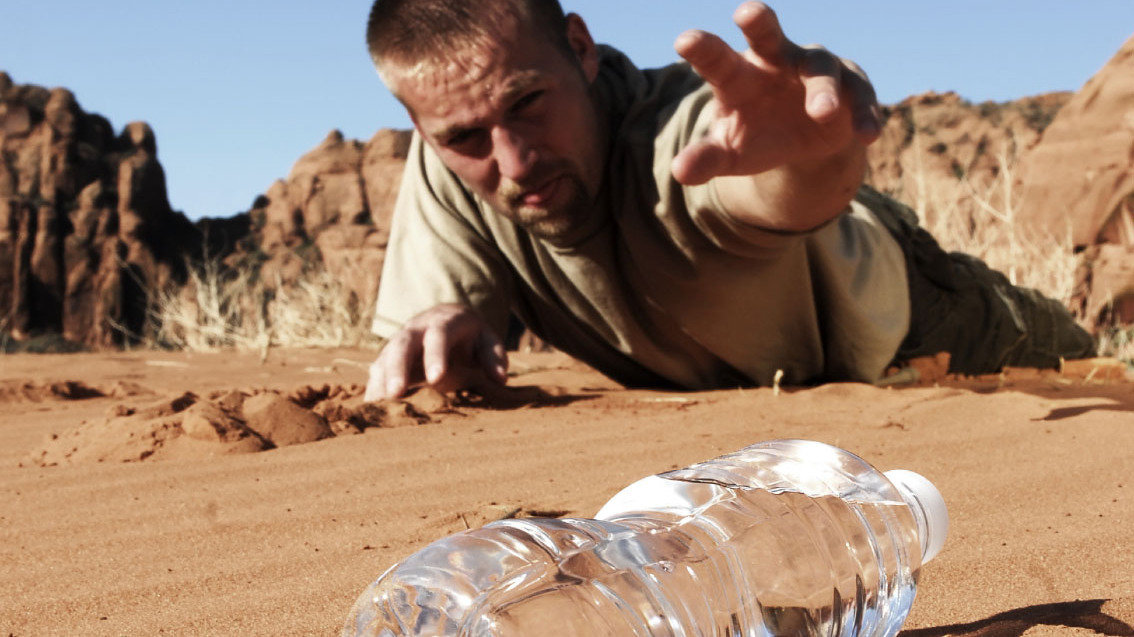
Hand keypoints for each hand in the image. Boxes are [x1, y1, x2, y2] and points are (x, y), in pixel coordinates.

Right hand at [365, 304, 507, 400]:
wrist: (447, 321)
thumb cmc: (471, 338)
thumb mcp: (487, 341)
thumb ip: (494, 357)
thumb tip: (500, 379)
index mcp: (443, 322)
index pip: (438, 335)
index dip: (436, 356)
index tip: (436, 379)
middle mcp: (416, 329)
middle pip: (402, 345)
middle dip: (398, 368)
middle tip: (396, 394)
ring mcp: (398, 342)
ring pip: (384, 357)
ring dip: (381, 381)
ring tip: (379, 407)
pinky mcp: (387, 357)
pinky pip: (376, 371)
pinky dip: (373, 389)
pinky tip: (371, 409)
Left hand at [671, 1, 879, 185]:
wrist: (804, 142)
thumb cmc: (757, 137)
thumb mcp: (730, 153)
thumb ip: (707, 158)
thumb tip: (679, 173)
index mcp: (739, 74)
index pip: (717, 60)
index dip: (703, 49)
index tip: (683, 41)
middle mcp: (776, 61)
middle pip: (767, 35)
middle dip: (759, 22)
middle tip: (747, 12)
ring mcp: (817, 68)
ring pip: (820, 69)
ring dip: (823, 90)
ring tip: (822, 113)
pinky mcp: (853, 87)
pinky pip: (861, 97)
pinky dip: (864, 115)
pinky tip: (866, 136)